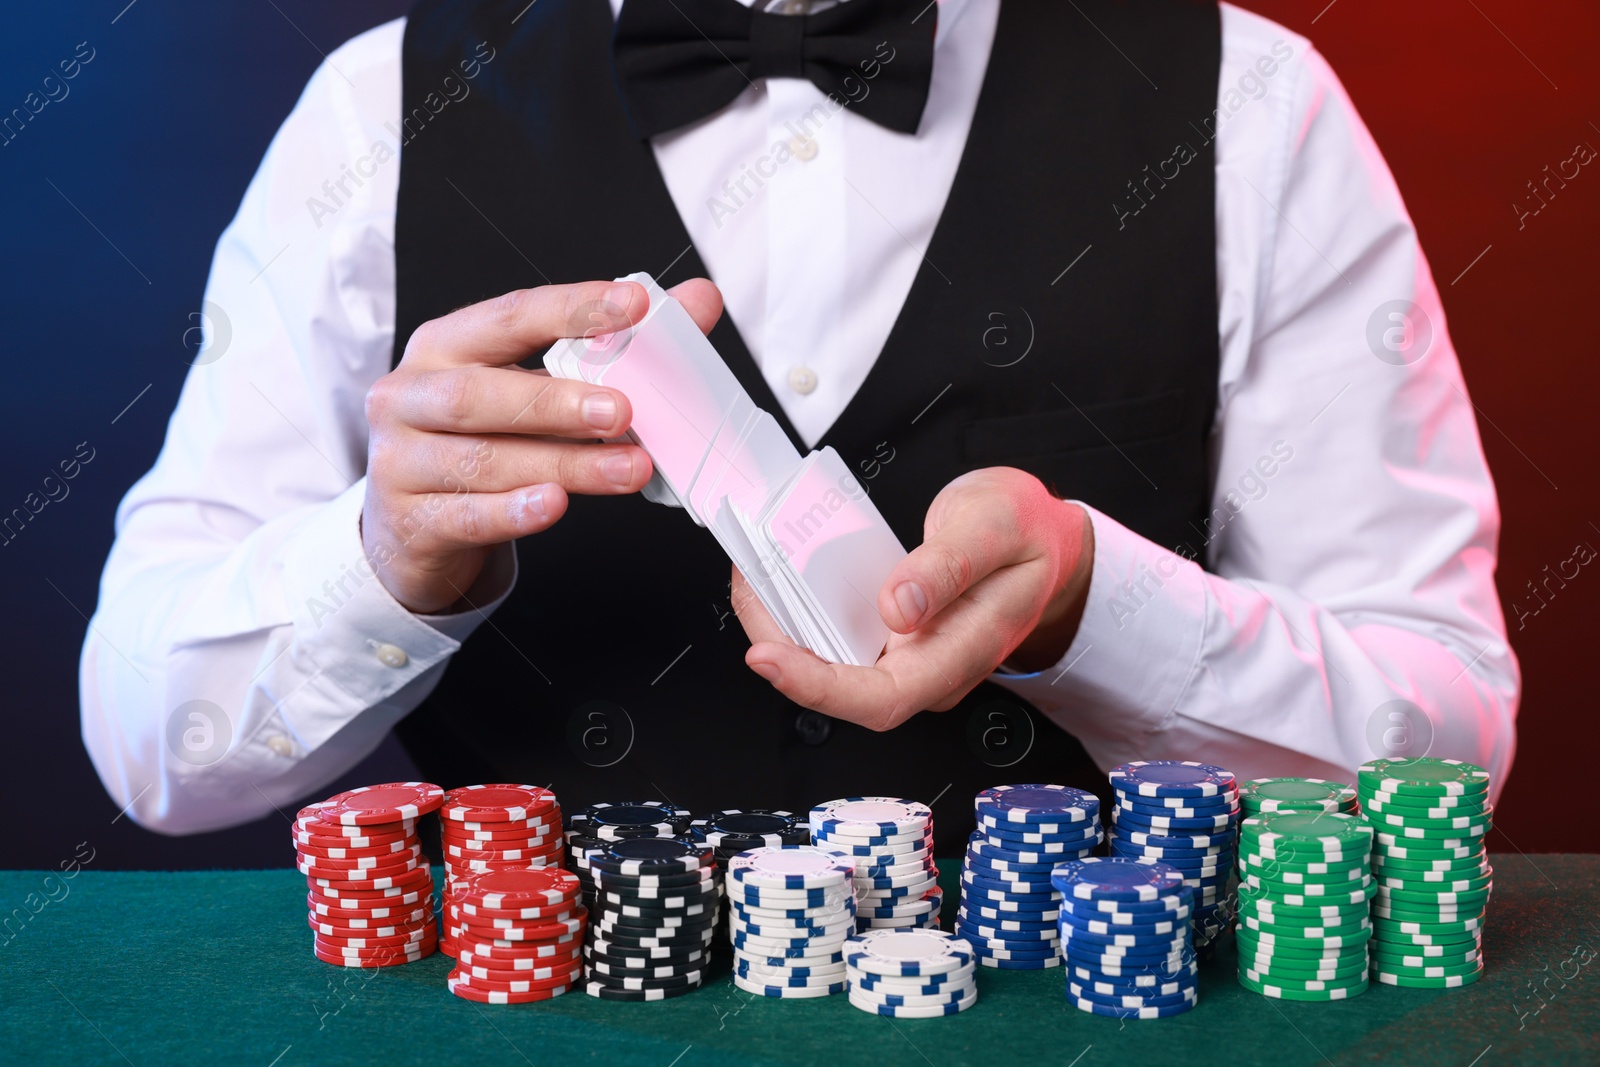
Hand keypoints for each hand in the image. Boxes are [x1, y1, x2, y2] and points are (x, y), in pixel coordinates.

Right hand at [362, 278, 722, 613]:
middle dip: (557, 401)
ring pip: (483, 460)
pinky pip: (468, 515)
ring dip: (563, 464)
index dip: (572, 309)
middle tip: (622, 410)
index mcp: (446, 346)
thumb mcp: (536, 387)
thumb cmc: (484, 440)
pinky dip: (515, 511)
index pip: (510, 316)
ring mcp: (403, 461)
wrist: (415, 526)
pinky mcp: (413, 520)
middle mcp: (412, 396)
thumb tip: (696, 301)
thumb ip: (615, 346)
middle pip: (480, 393)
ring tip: (628, 468)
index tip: (634, 306)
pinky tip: (556, 505)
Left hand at [732, 467, 1094, 729]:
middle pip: (842, 688)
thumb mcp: (996, 527)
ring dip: (783, 630)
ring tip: (753, 576)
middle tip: (748, 586)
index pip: (882, 697)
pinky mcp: (894, 640)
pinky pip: (838, 640)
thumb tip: (898, 606)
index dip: (818, 687)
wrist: (1047, 542)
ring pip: (832, 665)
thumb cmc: (1027, 536)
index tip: (768, 655)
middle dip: (781, 648)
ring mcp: (910, 658)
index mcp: (960, 652)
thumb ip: (950, 566)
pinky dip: (802, 613)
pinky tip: (781, 580)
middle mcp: (929, 667)